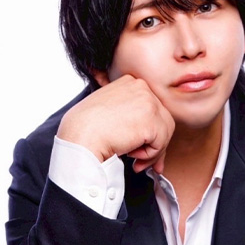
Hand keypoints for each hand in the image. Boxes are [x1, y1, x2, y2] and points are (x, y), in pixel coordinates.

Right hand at [57, 75, 174, 172]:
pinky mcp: (152, 121)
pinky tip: (131, 155)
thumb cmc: (85, 128)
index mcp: (130, 82)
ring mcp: (148, 102)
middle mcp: (142, 87)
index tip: (140, 148)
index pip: (151, 108)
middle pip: (162, 120)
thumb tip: (146, 132)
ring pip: (165, 132)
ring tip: (135, 161)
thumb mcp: (107, 109)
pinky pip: (160, 144)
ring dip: (152, 152)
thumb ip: (127, 112)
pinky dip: (149, 156)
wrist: (79, 138)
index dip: (149, 131)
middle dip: (156, 144)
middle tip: (143, 162)